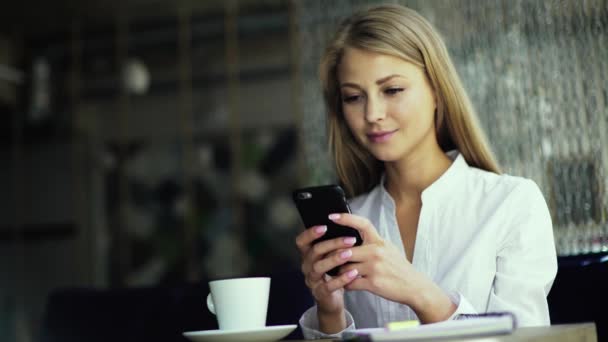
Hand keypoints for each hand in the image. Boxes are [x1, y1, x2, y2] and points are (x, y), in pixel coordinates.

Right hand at [295, 225, 358, 331]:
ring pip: (319, 267)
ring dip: (335, 259)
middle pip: (314, 251)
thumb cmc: (333, 274)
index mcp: (308, 255)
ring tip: (350, 254)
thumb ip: (333, 245)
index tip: (324, 226)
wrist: (332, 301)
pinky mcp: (320, 293)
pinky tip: (353, 273)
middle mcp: (306, 266)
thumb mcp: (330, 257)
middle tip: (350, 239)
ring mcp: (312, 280)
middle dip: (332, 243)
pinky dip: (341, 279)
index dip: (310, 233)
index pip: (302, 241)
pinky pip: (329, 285)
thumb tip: (344, 224)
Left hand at [329, 213, 456, 322]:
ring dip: (340, 273)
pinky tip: (349, 284)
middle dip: (335, 256)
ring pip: (345, 268)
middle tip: (328, 259)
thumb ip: (372, 243)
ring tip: (340, 275)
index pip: (362, 224)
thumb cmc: (399, 268)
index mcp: (379, 241)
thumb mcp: (388, 249)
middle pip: (345, 250)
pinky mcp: (373, 283)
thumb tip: (352, 237)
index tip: (332, 216)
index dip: (346, 218)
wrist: (414, 286)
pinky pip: (350, 283)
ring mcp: (374, 267)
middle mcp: (376, 252)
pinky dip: (347, 285)